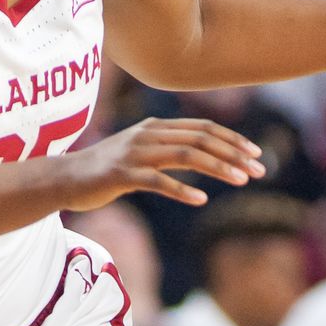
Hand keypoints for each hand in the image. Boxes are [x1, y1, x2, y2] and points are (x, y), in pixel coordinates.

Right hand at [59, 117, 264, 211]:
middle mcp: (147, 134)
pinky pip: (157, 181)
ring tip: (241, 180)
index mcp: (155, 126)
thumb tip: (204, 154)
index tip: (256, 152)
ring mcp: (134, 153)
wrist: (66, 178)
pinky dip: (181, 189)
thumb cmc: (108, 168)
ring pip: (184, 155)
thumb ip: (168, 147)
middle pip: (199, 138)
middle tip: (259, 169)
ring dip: (217, 167)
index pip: (203, 127)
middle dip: (233, 153)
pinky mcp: (121, 175)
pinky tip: (201, 198)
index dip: (232, 138)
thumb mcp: (141, 150)